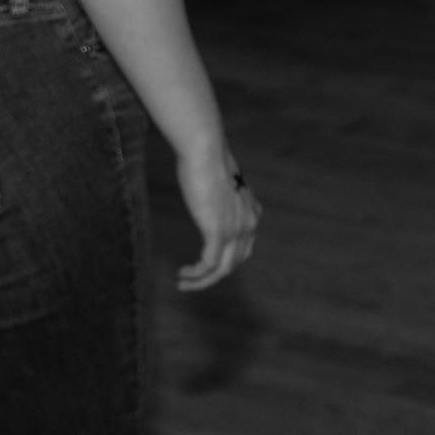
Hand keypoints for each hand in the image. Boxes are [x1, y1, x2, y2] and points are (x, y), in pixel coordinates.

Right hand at [171, 141, 258, 291]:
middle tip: (189, 280)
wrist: (205, 152)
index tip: (202, 266)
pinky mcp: (218, 231)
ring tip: (182, 282)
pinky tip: (183, 274)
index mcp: (252, 214)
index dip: (223, 262)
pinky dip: (196, 274)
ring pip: (222, 270)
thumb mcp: (220, 187)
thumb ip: (220, 200)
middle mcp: (249, 224)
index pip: (243, 249)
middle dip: (211, 277)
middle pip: (234, 263)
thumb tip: (209, 203)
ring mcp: (236, 229)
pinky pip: (209, 264)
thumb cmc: (206, 163)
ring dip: (201, 281)